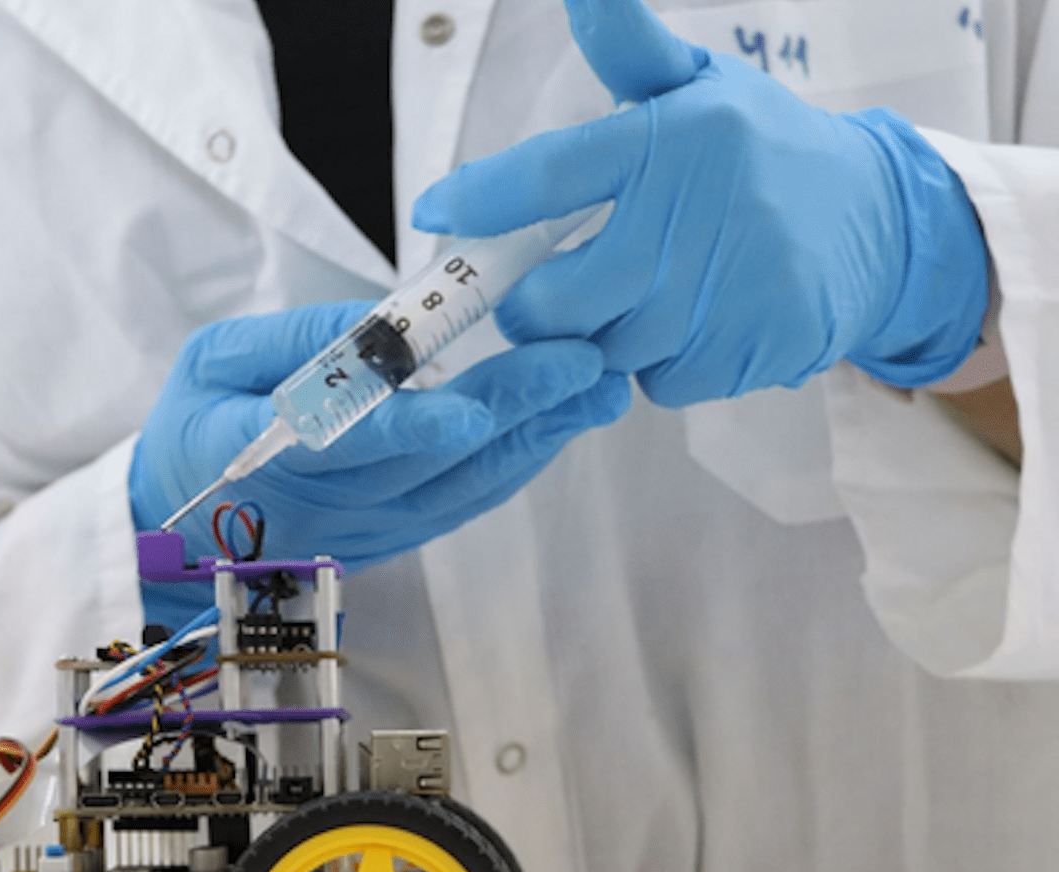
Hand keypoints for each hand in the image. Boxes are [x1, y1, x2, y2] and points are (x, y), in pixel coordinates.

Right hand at [130, 302, 628, 617]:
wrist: (182, 529)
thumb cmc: (197, 425)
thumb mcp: (211, 363)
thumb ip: (291, 341)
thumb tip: (383, 320)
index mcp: (265, 455)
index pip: (341, 444)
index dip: (405, 429)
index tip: (465, 413)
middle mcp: (327, 503)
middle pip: (430, 462)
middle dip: (512, 411)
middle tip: (582, 364)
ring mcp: (369, 528)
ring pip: (465, 486)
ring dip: (537, 436)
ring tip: (597, 387)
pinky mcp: (397, 536)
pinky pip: (468, 501)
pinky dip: (521, 461)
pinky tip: (564, 422)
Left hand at [411, 0, 990, 405]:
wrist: (882, 220)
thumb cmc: (764, 149)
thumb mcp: (698, 85)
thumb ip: (628, 45)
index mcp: (674, 142)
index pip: (545, 177)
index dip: (477, 200)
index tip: (434, 210)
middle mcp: (695, 218)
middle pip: (555, 301)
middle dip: (533, 302)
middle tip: (547, 285)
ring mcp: (724, 292)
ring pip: (602, 350)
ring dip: (601, 334)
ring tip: (635, 293)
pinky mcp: (749, 350)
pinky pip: (658, 383)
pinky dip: (658, 363)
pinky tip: (687, 322)